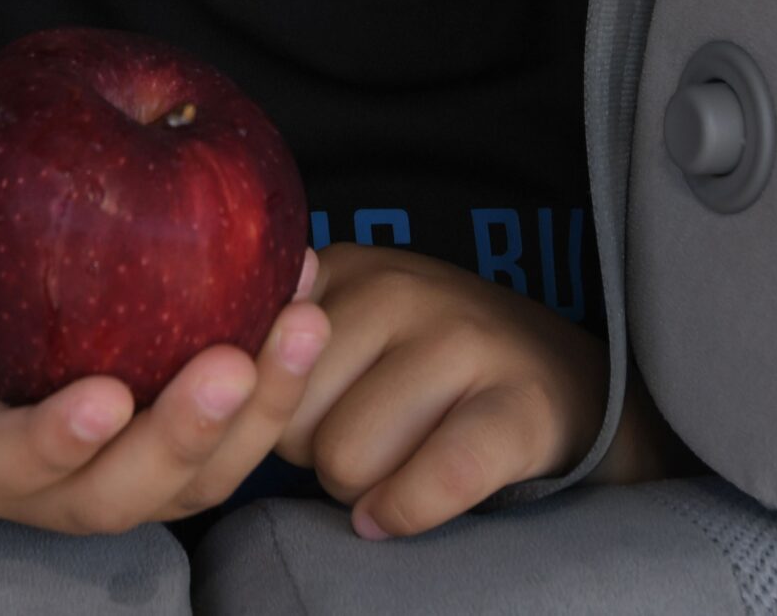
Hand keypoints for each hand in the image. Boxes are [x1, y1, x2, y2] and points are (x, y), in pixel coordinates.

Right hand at [0, 61, 330, 532]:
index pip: (1, 462)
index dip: (50, 441)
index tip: (104, 399)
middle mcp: (43, 489)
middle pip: (117, 494)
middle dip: (181, 437)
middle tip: (230, 368)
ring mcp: (120, 486)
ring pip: (197, 482)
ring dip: (261, 413)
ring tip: (301, 327)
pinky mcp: (180, 468)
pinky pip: (240, 442)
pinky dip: (283, 383)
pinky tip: (306, 300)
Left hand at [275, 242, 607, 539]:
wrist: (560, 377)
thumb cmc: (423, 368)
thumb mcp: (345, 331)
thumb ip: (276, 344)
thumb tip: (215, 389)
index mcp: (343, 266)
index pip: (251, 373)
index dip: (271, 417)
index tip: (312, 412)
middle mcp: (400, 288)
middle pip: (293, 426)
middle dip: (315, 456)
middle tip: (364, 441)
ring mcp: (463, 340)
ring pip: (347, 463)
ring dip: (363, 489)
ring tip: (396, 460)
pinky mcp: (517, 405)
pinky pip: (433, 480)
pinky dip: (409, 510)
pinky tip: (406, 507)